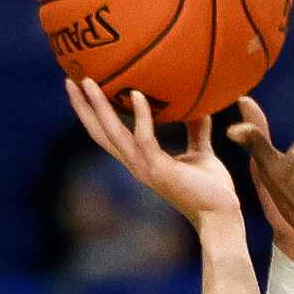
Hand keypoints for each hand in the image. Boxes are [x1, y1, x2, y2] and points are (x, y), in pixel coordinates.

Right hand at [65, 78, 240, 229]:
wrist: (222, 214)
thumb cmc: (213, 190)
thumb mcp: (202, 153)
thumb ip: (196, 131)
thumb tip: (200, 106)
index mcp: (142, 162)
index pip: (110, 136)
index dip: (94, 114)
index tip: (83, 89)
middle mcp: (137, 165)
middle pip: (100, 134)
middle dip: (83, 108)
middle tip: (70, 80)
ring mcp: (145, 169)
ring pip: (112, 134)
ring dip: (98, 107)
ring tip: (89, 81)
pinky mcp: (158, 170)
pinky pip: (144, 138)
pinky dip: (140, 115)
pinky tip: (137, 94)